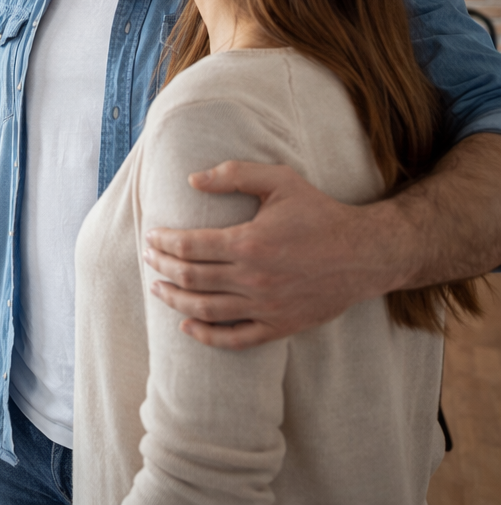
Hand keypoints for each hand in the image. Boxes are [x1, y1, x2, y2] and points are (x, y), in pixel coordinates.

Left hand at [143, 160, 392, 348]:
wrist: (366, 254)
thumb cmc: (320, 213)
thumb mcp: (280, 181)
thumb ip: (235, 175)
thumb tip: (192, 179)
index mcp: (249, 242)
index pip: (188, 246)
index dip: (163, 242)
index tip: (151, 237)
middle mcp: (253, 279)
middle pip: (190, 278)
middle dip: (162, 267)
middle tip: (148, 258)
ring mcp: (266, 307)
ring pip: (204, 310)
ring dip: (174, 300)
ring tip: (157, 287)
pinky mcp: (280, 326)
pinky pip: (234, 339)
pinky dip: (206, 335)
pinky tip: (187, 326)